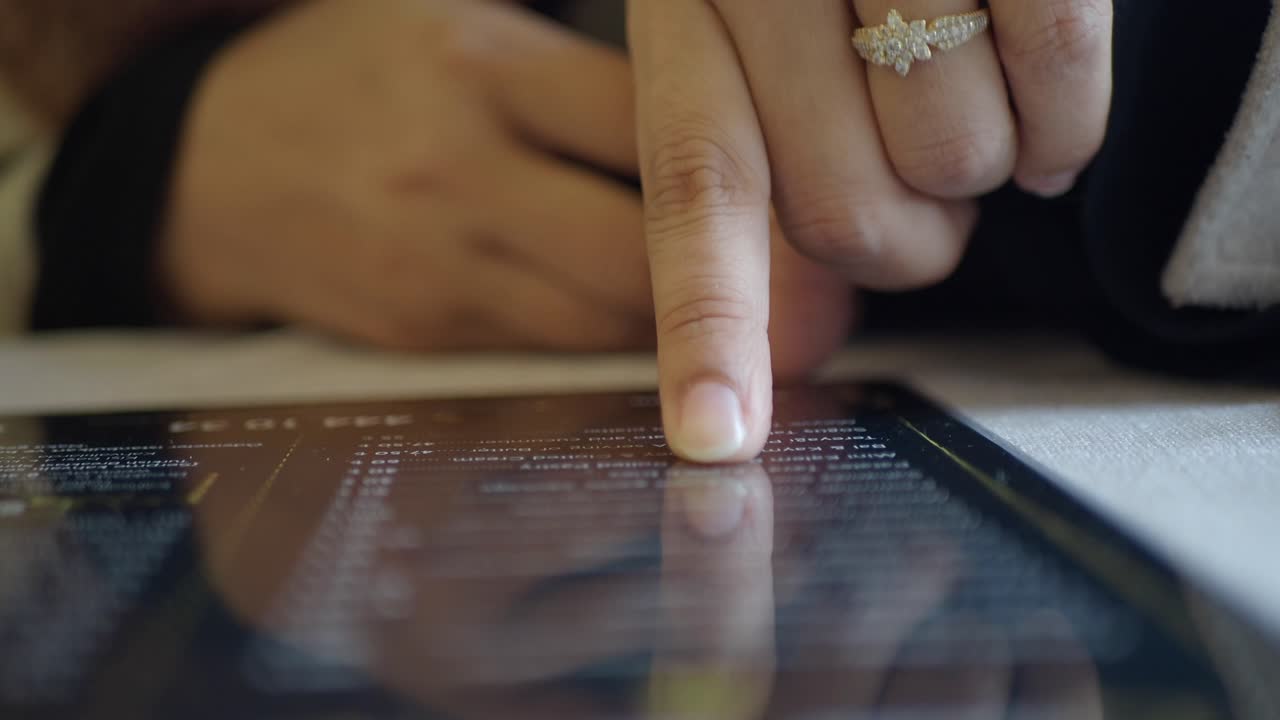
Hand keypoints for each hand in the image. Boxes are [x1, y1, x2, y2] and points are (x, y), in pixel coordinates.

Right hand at [160, 0, 850, 360]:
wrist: (214, 164)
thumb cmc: (359, 74)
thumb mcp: (466, 24)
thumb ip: (591, 71)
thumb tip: (744, 121)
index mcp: (488, 70)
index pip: (658, 130)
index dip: (765, 179)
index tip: (832, 208)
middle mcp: (465, 172)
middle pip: (648, 249)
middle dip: (751, 289)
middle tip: (831, 303)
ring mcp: (442, 266)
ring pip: (611, 320)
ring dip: (696, 333)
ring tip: (771, 333)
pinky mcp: (427, 336)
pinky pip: (556, 354)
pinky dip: (622, 351)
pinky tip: (668, 343)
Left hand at [629, 0, 1112, 460]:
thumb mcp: (752, 25)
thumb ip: (761, 163)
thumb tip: (787, 342)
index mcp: (687, 1)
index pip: (693, 184)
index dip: (708, 324)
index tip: (715, 436)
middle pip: (841, 214)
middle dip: (901, 243)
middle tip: (917, 198)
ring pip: (956, 160)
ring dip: (980, 169)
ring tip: (965, 106)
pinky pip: (1059, 78)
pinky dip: (1065, 120)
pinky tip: (1042, 98)